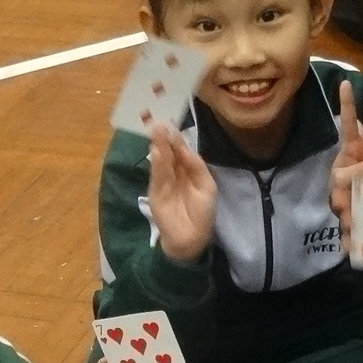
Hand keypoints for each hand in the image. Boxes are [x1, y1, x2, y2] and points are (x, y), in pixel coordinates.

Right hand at [146, 123, 217, 261]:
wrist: (192, 238)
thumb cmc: (202, 213)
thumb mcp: (206, 185)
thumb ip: (196, 165)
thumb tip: (183, 147)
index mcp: (187, 170)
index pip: (181, 151)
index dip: (177, 139)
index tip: (173, 124)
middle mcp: (174, 173)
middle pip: (169, 153)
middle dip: (165, 139)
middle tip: (161, 123)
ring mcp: (163, 183)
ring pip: (161, 162)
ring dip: (159, 147)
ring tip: (157, 131)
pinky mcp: (155, 193)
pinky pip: (157, 177)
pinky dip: (156, 164)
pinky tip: (156, 151)